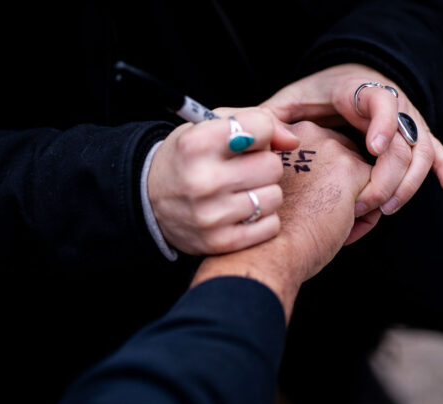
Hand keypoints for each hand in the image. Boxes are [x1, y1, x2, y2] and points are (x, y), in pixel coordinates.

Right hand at [149, 107, 299, 254]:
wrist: (150, 201)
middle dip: (264, 165)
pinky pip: (271, 225)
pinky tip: (242, 212)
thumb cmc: (189, 158)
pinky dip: (262, 219)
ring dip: (264, 193)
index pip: (261, 127)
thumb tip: (292, 141)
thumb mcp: (210, 127)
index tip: (249, 140)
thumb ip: (256, 121)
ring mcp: (211, 215)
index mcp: (196, 144)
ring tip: (242, 191)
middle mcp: (202, 180)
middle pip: (272, 166)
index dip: (261, 132)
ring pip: (274, 196)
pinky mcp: (221, 242)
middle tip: (245, 169)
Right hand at [192, 121, 372, 320]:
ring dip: (354, 204)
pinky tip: (345, 231)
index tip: (302, 207)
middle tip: (320, 220)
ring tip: (332, 228)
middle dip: (341, 191)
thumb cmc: (263, 231)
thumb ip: (294, 174)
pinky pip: (377, 191)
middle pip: (343, 161)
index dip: (319, 184)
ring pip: (361, 175)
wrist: (266, 251)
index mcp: (282, 137)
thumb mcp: (273, 189)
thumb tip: (323, 182)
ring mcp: (328, 148)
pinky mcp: (349, 168)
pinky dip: (366, 216)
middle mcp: (305, 134)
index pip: (321, 154)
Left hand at [261, 63, 442, 216]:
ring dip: (409, 183)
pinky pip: (435, 152)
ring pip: (421, 151)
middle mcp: (392, 104)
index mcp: (360, 91)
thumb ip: (276, 118)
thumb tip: (274, 138)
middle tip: (366, 204)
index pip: (382, 101)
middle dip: (388, 175)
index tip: (374, 149)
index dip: (383, 124)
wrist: (343, 82)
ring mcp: (406, 121)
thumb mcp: (290, 101)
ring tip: (385, 209)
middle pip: (404, 138)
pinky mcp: (414, 137)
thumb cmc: (312, 97)